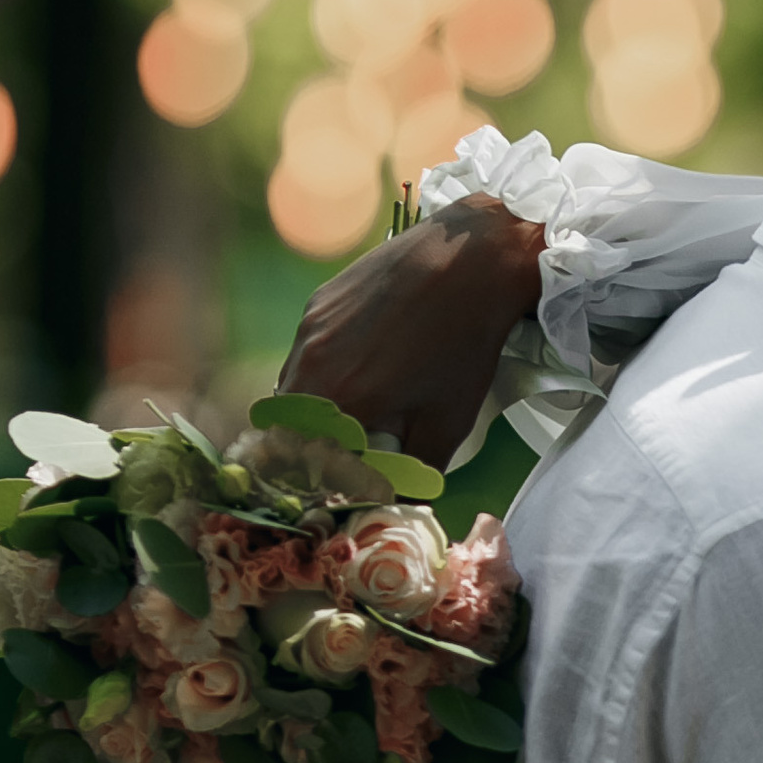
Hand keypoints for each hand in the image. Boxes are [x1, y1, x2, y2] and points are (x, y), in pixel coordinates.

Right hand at [279, 195, 544, 467]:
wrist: (471, 258)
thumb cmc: (462, 344)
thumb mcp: (447, 421)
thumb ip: (416, 472)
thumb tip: (401, 504)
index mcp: (334, 399)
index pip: (298, 458)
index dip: (317, 475)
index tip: (343, 479)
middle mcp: (308, 361)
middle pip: (291, 422)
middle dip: (315, 442)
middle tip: (353, 446)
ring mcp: (310, 325)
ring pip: (296, 383)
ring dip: (318, 404)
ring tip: (361, 404)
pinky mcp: (320, 299)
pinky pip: (308, 349)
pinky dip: (326, 367)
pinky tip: (366, 361)